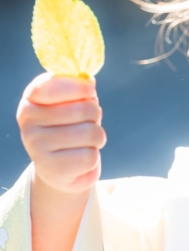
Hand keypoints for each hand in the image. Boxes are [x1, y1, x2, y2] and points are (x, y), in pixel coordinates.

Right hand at [17, 73, 105, 192]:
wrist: (58, 169)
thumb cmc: (67, 128)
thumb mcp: (69, 105)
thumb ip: (78, 91)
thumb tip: (88, 81)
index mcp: (30, 101)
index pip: (52, 86)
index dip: (78, 86)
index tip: (90, 89)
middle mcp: (29, 123)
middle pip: (84, 109)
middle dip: (95, 115)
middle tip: (89, 122)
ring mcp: (38, 147)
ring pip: (91, 133)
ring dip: (98, 137)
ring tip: (86, 141)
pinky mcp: (53, 169)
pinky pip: (90, 156)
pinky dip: (93, 158)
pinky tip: (80, 158)